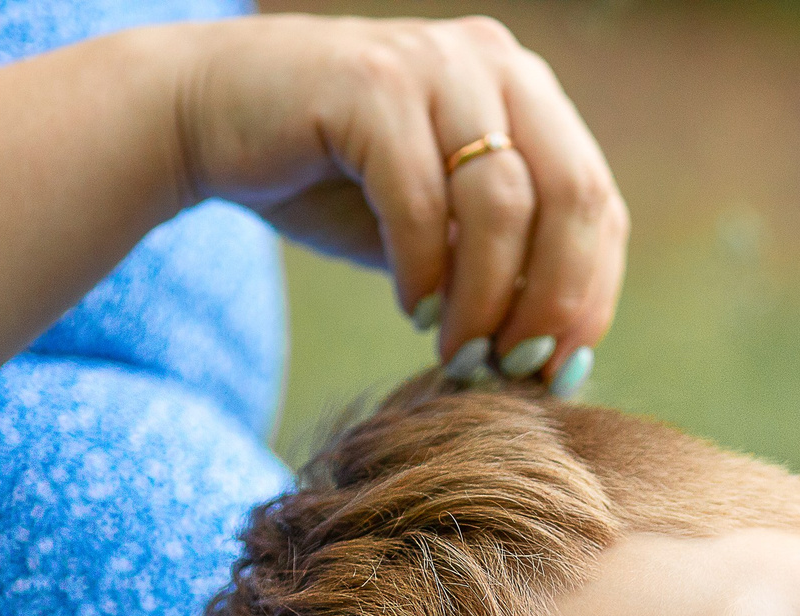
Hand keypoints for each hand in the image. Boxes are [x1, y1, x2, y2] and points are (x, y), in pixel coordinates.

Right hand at [172, 14, 626, 381]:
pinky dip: (424, 272)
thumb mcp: (442, 228)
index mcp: (527, 93)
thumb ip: (505, 263)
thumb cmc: (333, 182)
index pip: (596, 204)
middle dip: (555, 301)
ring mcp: (435, 64)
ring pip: (501, 205)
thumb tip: (565, 355)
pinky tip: (412, 307)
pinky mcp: (371, 84)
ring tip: (459, 353)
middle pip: (573, 196)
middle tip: (520, 368)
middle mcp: (494, 62)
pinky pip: (422, 203)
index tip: (562, 370)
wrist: (204, 116)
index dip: (590, 295)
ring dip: (485, 300)